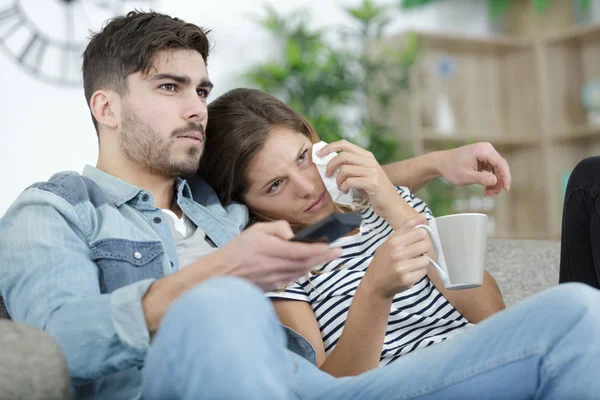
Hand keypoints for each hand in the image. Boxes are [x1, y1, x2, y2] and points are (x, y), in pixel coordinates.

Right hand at [214, 221, 340, 290]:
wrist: (220, 275)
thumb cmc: (237, 250)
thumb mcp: (255, 230)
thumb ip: (277, 228)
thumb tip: (292, 234)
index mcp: (268, 249)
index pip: (299, 251)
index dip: (318, 250)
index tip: (332, 246)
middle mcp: (273, 266)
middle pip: (305, 263)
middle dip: (324, 257)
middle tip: (338, 251)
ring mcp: (274, 279)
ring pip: (302, 272)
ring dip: (316, 264)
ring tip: (327, 255)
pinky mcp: (274, 287)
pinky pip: (293, 278)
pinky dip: (303, 271)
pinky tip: (308, 264)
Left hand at [318, 140, 397, 215]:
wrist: (391, 204)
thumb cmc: (373, 191)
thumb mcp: (362, 175)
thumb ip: (350, 167)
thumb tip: (329, 163)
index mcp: (367, 156)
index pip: (345, 144)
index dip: (330, 147)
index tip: (319, 154)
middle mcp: (370, 161)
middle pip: (343, 156)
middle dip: (330, 165)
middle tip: (327, 175)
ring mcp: (372, 171)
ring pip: (345, 169)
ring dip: (338, 180)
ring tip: (340, 187)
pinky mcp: (372, 183)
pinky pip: (350, 181)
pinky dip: (344, 187)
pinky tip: (345, 191)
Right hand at [361, 215, 430, 298]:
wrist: (375, 283)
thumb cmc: (383, 260)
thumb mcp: (390, 241)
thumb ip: (407, 227)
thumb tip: (424, 215)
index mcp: (394, 241)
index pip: (420, 232)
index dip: (419, 237)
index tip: (414, 242)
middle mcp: (398, 253)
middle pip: (425, 245)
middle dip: (421, 250)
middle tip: (413, 254)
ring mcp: (402, 267)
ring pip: (426, 260)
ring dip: (421, 262)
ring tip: (411, 264)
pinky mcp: (407, 280)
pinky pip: (423, 272)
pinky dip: (419, 272)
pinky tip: (410, 272)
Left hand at [436, 142, 510, 196]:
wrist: (441, 163)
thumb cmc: (450, 168)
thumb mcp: (466, 176)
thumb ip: (481, 178)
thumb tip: (495, 181)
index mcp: (482, 150)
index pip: (501, 163)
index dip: (505, 177)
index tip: (506, 189)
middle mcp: (486, 149)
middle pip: (500, 167)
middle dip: (498, 182)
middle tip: (491, 194)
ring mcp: (485, 153)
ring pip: (497, 170)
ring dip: (494, 183)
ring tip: (487, 193)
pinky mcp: (483, 158)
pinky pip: (492, 170)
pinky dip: (490, 179)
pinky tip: (486, 188)